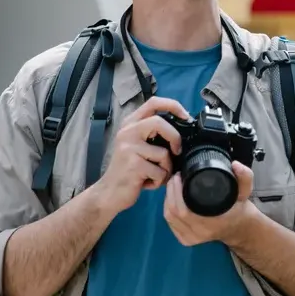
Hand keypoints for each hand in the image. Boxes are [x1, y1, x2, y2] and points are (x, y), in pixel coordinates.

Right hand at [93, 96, 189, 213]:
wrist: (109, 193)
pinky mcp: (133, 165)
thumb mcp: (137, 145)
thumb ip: (153, 133)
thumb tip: (182, 127)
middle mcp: (127, 132)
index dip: (173, 105)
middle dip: (175, 138)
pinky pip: (160, 171)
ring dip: (166, 168)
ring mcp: (128, 148)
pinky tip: (147, 182)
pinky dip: (159, 180)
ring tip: (155, 175)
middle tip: (177, 151)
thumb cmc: (128, 170)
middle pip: (159, 122)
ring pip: (163, 152)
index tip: (186, 116)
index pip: (153, 102)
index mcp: (130, 124)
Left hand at [163, 161, 255, 246]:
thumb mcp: (245, 191)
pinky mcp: (186, 240)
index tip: (180, 175)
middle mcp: (200, 233)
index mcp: (213, 223)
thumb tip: (235, 164)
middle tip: (176, 177)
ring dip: (167, 199)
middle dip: (170, 191)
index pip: (184, 210)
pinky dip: (167, 209)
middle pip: (173, 212)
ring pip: (169, 217)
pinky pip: (170, 223)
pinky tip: (171, 198)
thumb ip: (245, 177)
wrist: (239, 228)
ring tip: (173, 185)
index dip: (176, 191)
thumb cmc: (239, 208)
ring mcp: (191, 239)